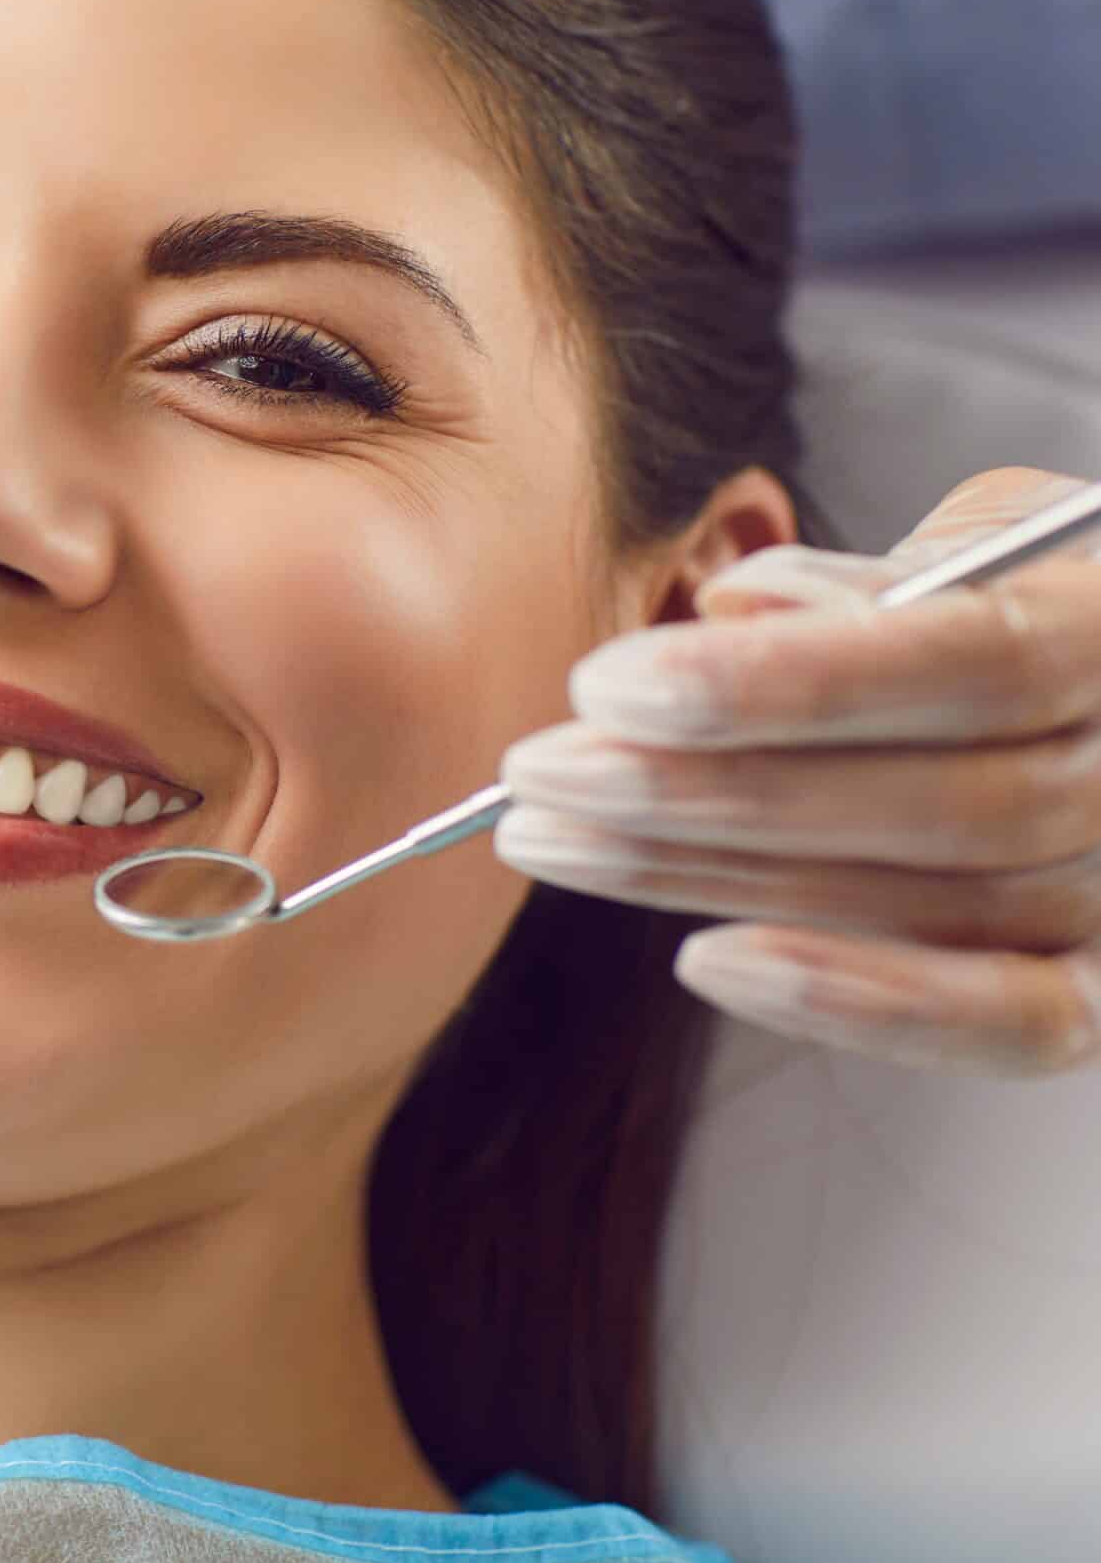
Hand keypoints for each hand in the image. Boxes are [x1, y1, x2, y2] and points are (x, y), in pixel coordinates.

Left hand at [499, 467, 1100, 1074]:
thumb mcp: (980, 538)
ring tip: (554, 839)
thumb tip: (741, 605)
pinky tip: (704, 957)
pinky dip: (856, 1003)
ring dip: (715, 878)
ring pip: (935, 906)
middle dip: (706, 790)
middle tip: (537, 771)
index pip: (970, 660)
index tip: (605, 688)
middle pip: (937, 804)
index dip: (784, 683)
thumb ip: (874, 577)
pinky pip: (1005, 1024)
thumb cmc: (1025, 600)